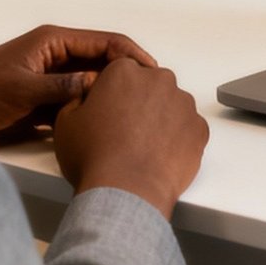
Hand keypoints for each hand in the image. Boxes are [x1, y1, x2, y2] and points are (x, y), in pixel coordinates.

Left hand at [0, 25, 157, 139]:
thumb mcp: (23, 89)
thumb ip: (61, 86)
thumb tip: (98, 83)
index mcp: (54, 41)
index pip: (105, 41)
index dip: (131, 54)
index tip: (152, 72)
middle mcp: (58, 54)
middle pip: (104, 59)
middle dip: (128, 73)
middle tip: (154, 93)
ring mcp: (54, 76)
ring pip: (94, 81)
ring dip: (113, 92)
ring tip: (139, 109)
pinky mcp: (49, 97)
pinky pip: (80, 99)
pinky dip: (95, 107)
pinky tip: (110, 121)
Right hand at [53, 58, 208, 219]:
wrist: (125, 192)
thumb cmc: (95, 157)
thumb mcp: (66, 122)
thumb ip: (78, 99)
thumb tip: (86, 98)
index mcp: (124, 72)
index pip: (121, 72)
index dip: (113, 94)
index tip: (109, 112)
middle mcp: (158, 80)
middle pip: (150, 85)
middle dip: (140, 103)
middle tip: (125, 132)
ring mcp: (183, 104)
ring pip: (172, 106)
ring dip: (161, 120)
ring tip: (143, 148)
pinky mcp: (199, 128)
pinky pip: (188, 128)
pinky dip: (178, 139)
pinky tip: (160, 156)